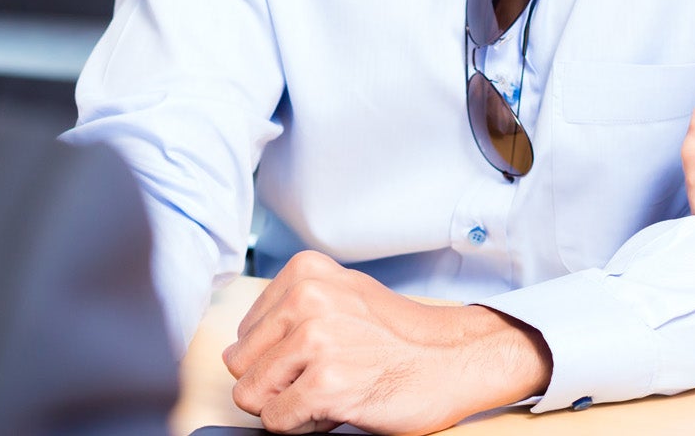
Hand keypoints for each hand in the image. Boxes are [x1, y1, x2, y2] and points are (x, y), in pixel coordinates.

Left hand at [222, 251, 550, 433]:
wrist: (453, 359)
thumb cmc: (401, 336)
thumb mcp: (342, 296)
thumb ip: (290, 312)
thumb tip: (241, 349)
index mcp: (304, 273)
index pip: (243, 334)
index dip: (276, 357)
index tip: (314, 357)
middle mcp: (306, 299)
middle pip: (241, 366)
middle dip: (276, 383)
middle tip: (323, 377)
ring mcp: (315, 341)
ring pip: (252, 396)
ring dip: (290, 405)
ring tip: (334, 390)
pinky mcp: (324, 384)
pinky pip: (276, 421)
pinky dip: (303, 425)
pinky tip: (339, 406)